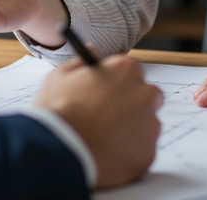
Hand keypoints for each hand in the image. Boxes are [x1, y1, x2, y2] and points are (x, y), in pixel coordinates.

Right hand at [34, 55, 163, 189]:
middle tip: (108, 120)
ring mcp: (150, 126)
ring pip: (146, 127)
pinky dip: (128, 156)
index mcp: (126, 70)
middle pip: (147, 98)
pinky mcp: (148, 154)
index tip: (106, 96)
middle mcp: (145, 94)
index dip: (118, 85)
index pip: (132, 73)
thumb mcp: (61, 76)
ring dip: (131, 132)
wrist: (57, 151)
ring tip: (102, 142)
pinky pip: (141, 152)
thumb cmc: (56, 111)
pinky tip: (106, 157)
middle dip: (132, 107)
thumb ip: (82, 62)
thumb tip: (92, 51)